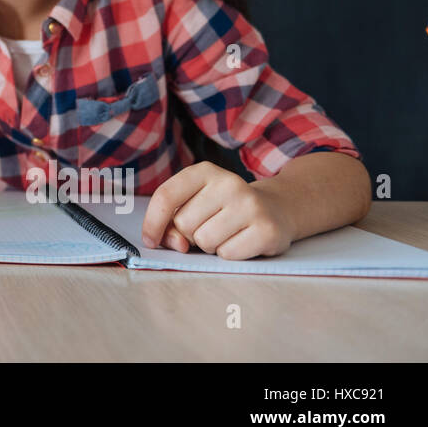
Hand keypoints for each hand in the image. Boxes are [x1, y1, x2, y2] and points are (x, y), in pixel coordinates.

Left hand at [141, 161, 297, 259]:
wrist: (277, 209)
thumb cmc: (225, 210)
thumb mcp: (196, 204)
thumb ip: (172, 223)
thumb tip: (176, 243)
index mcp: (204, 171)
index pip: (166, 196)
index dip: (152, 222)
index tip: (150, 240)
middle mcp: (229, 183)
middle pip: (184, 224)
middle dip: (190, 234)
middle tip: (210, 226)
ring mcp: (250, 205)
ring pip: (204, 241)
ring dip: (210, 246)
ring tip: (226, 233)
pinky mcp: (267, 230)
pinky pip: (227, 255)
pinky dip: (229, 254)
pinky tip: (242, 241)